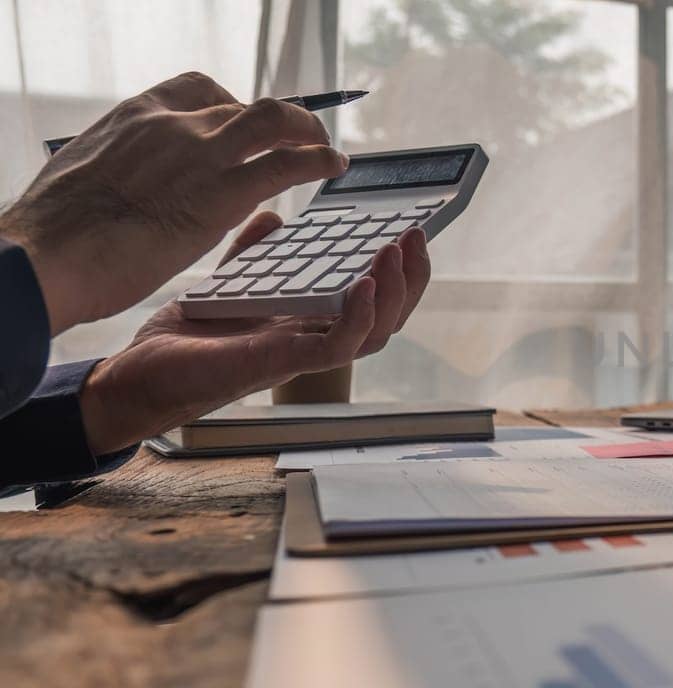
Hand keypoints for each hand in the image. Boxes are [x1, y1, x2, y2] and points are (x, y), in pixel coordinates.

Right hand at [0, 72, 347, 334]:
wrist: (44, 257)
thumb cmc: (53, 236)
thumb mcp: (86, 179)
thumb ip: (119, 171)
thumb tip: (124, 188)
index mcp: (134, 117)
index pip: (198, 90)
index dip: (230, 105)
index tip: (242, 126)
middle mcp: (171, 124)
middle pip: (241, 105)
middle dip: (275, 123)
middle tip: (295, 140)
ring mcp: (199, 153)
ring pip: (274, 119)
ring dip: (307, 129)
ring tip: (325, 148)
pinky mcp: (221, 192)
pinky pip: (289, 161)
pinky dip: (319, 158)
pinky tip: (335, 166)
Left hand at [76, 211, 431, 454]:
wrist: (137, 374)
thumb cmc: (182, 340)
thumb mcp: (226, 284)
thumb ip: (253, 253)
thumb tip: (274, 217)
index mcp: (308, 320)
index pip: (372, 297)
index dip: (398, 269)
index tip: (408, 229)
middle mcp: (313, 338)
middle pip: (389, 316)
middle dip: (412, 277)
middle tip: (416, 235)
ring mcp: (300, 352)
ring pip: (376, 333)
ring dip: (395, 293)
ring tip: (397, 253)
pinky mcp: (279, 362)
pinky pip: (336, 347)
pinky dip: (358, 318)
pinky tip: (364, 287)